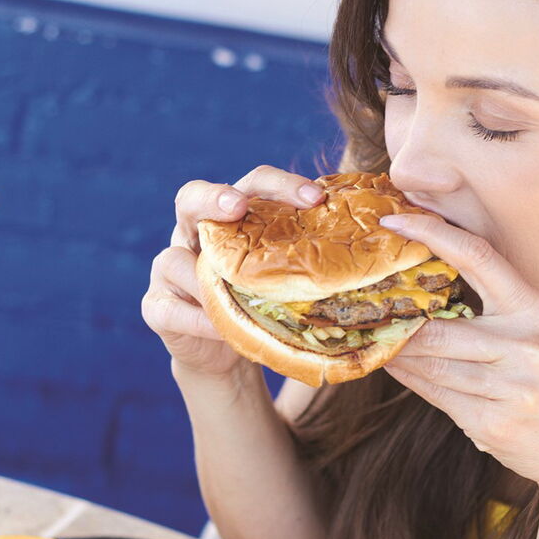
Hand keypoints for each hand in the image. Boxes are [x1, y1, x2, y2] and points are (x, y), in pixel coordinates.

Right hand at [141, 165, 326, 378]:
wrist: (224, 353)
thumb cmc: (262, 305)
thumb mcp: (285, 280)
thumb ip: (310, 260)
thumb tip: (381, 249)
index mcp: (231, 219)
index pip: (251, 185)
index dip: (279, 184)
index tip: (314, 198)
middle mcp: (193, 233)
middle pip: (191, 197)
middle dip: (213, 197)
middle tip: (236, 206)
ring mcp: (168, 269)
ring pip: (174, 260)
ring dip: (206, 277)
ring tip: (236, 295)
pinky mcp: (156, 308)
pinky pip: (170, 309)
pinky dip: (198, 320)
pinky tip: (222, 329)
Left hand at [379, 214, 538, 501]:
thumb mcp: (536, 337)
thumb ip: (492, 313)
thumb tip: (424, 292)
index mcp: (535, 311)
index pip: (479, 257)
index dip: (433, 233)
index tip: (394, 219)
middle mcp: (526, 345)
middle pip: (439, 328)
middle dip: (397, 324)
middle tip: (363, 307)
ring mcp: (511, 388)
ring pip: (432, 365)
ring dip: (397, 355)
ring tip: (373, 340)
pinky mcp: (494, 423)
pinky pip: (437, 396)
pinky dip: (410, 381)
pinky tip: (393, 367)